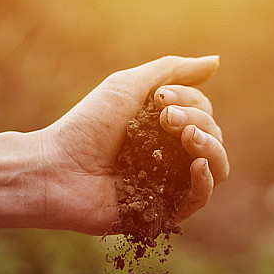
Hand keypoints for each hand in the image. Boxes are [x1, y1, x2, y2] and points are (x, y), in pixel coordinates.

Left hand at [36, 55, 227, 234]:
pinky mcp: (164, 212)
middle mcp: (171, 157)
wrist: (57, 169)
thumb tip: (216, 61)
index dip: (192, 102)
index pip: (203, 114)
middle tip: (166, 119)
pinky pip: (200, 199)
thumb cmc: (87, 126)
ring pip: (216, 168)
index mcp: (165, 129)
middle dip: (198, 121)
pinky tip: (199, 164)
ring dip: (210, 146)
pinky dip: (206, 180)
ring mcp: (170, 185)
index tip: (160, 100)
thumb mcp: (128, 87)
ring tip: (188, 137)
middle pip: (212, 137)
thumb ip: (172, 71)